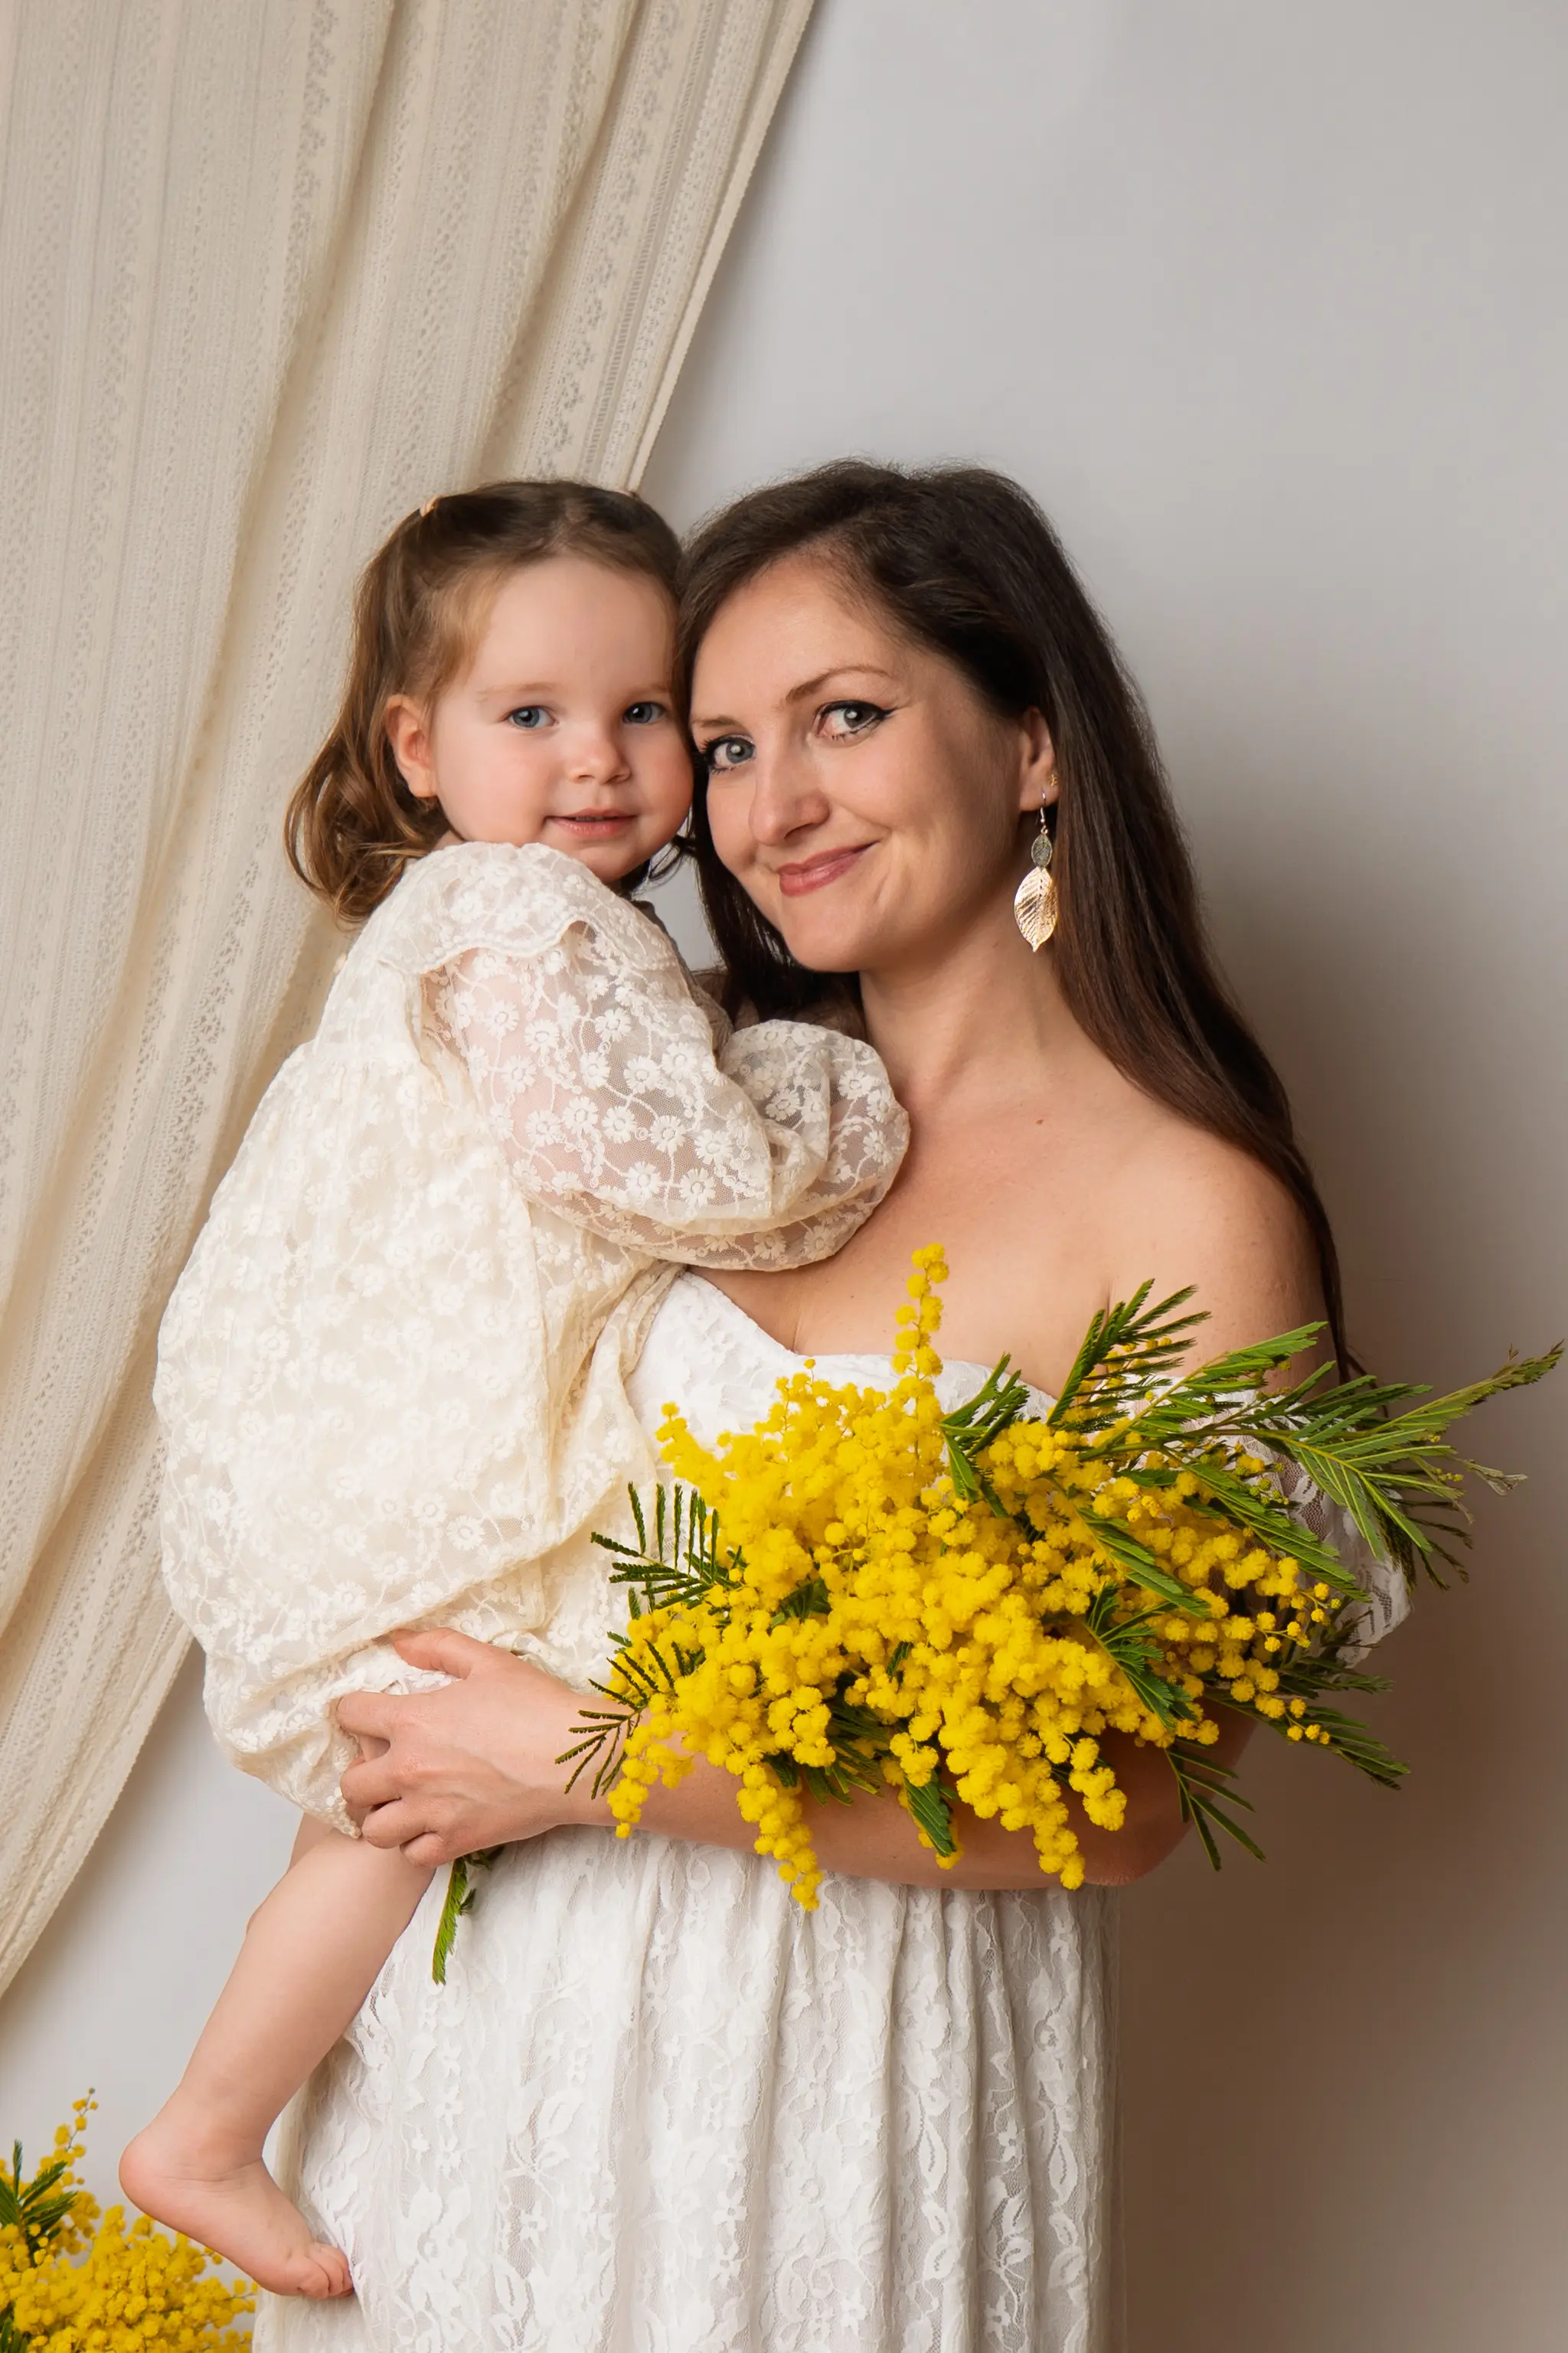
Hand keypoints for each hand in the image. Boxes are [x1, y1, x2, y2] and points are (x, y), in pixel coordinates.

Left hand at [337, 1631, 606, 1865]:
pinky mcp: (456, 1842)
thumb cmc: (537, 1705)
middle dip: (360, 1774)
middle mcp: (410, 1770)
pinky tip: (432, 1826)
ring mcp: (430, 1812)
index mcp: (412, 1720)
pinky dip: (416, 1844)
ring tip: (400, 1804)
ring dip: (382, 1816)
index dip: (355, 1712)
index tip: (368, 1716)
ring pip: (372, 1830)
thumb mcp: (488, 1661)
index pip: (351, 1716)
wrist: (577, 1759)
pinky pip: (412, 1856)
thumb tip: (399, 1642)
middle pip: (349, 1784)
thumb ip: (438, 1647)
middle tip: (382, 1768)